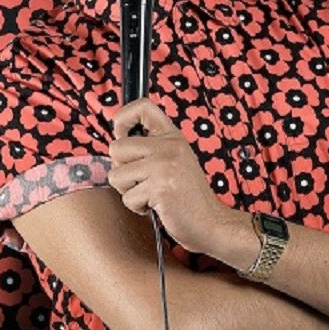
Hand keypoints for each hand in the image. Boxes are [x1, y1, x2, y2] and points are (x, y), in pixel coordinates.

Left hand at [107, 98, 234, 254]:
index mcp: (172, 137)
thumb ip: (150, 148)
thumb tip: (116, 139)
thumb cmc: (187, 196)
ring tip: (151, 194)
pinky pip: (128, 198)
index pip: (142, 106)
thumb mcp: (174, 160)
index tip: (122, 135)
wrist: (212, 223)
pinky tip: (157, 206)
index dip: (122, 117)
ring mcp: (165, 166)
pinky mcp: (160, 188)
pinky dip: (137, 207)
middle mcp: (170, 146)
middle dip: (122, 170)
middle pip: (116, 148)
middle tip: (143, 181)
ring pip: (116, 175)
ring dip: (129, 192)